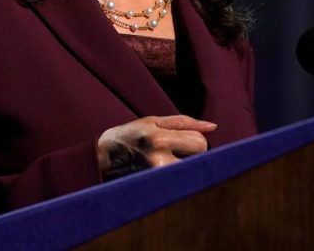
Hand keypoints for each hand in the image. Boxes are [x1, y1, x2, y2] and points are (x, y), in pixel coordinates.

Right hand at [96, 115, 216, 180]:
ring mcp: (157, 180)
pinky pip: (182, 185)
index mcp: (158, 139)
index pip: (200, 143)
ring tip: (169, 163)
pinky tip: (165, 174)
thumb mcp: (152, 121)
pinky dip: (179, 179)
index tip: (183, 141)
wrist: (100, 160)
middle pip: (201, 161)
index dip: (195, 140)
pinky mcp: (156, 192)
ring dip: (187, 168)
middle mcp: (159, 161)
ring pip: (193, 174)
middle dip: (194, 156)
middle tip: (177, 153)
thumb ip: (184, 122)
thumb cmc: (128, 136)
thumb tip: (213, 127)